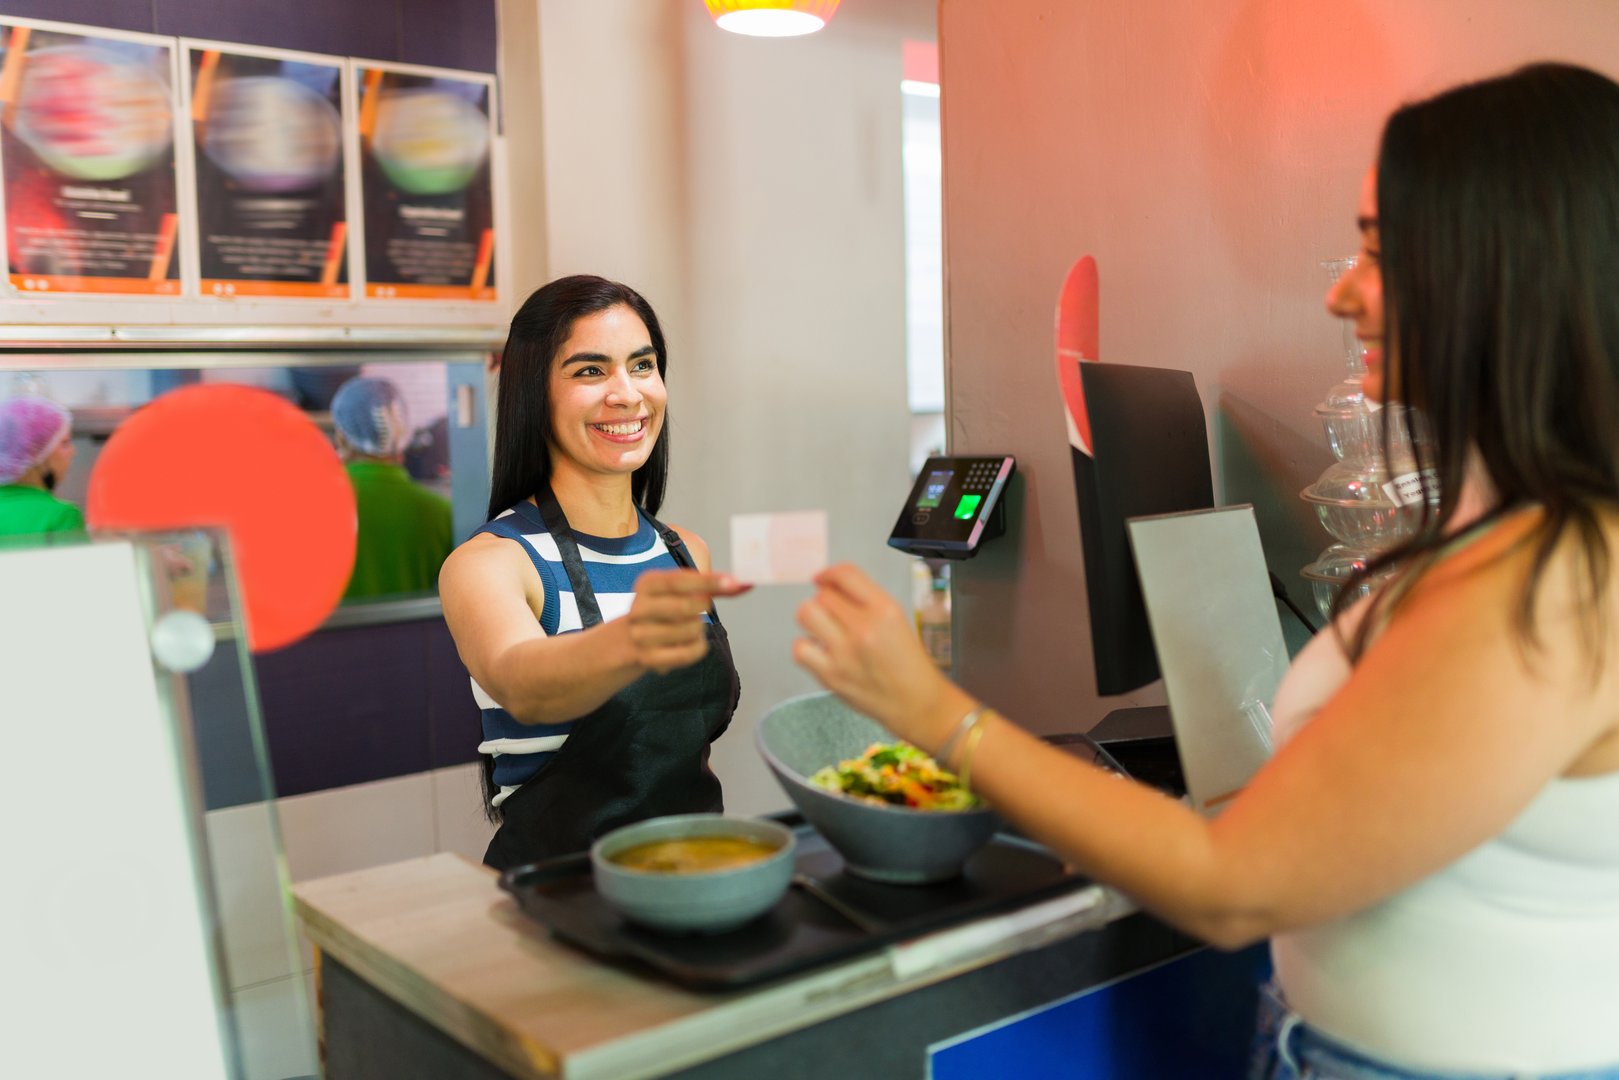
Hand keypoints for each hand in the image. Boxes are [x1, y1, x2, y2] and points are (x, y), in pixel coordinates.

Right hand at [625, 570, 749, 673]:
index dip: (707, 581)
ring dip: (699, 629)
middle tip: (699, 609)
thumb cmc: (665, 608)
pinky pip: (688, 653)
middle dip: (702, 607)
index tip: (732, 582)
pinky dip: (698, 648)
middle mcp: (639, 608)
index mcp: (647, 584)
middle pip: (685, 607)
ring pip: (691, 630)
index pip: (679, 580)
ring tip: (688, 628)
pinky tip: (690, 643)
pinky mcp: (649, 658)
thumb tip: (744, 583)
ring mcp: (641, 635)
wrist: (631, 639)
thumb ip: (711, 585)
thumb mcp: (681, 590)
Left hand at [792, 563, 961, 746]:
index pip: (845, 574)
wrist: (916, 702)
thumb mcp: (896, 619)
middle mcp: (864, 628)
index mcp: (885, 609)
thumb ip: (865, 600)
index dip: (829, 574)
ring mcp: (845, 652)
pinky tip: (821, 651)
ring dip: (812, 619)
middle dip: (826, 602)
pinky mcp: (831, 675)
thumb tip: (828, 584)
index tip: (823, 579)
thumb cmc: (907, 663)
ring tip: (825, 630)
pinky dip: (806, 647)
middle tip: (835, 615)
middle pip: (823, 595)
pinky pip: (800, 648)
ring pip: (806, 614)